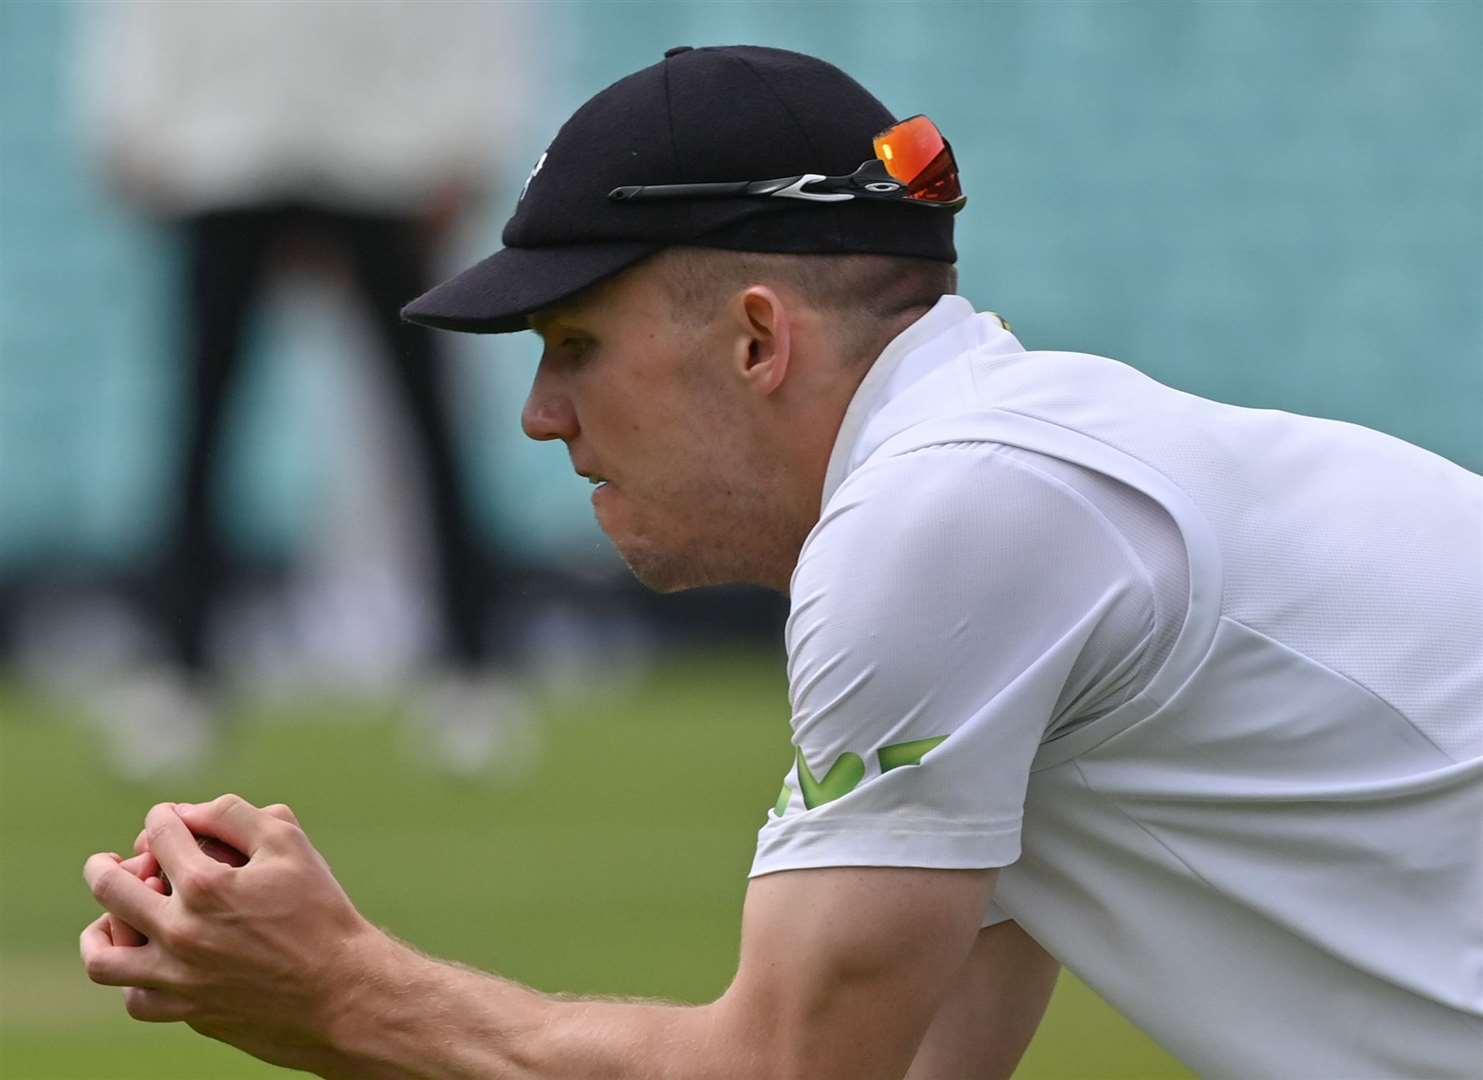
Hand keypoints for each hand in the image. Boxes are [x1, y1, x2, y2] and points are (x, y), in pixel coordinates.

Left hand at [81, 795, 383, 1072]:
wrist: (343, 993)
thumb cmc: (321, 913)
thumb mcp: (290, 846)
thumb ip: (235, 816)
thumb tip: (187, 813)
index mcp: (205, 884)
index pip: (159, 833)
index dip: (164, 817)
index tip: (172, 819)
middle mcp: (180, 931)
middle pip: (110, 887)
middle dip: (105, 865)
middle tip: (108, 862)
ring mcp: (178, 977)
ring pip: (104, 956)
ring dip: (101, 930)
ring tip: (111, 918)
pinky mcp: (186, 1012)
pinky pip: (135, 1000)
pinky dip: (133, 979)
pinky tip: (149, 962)